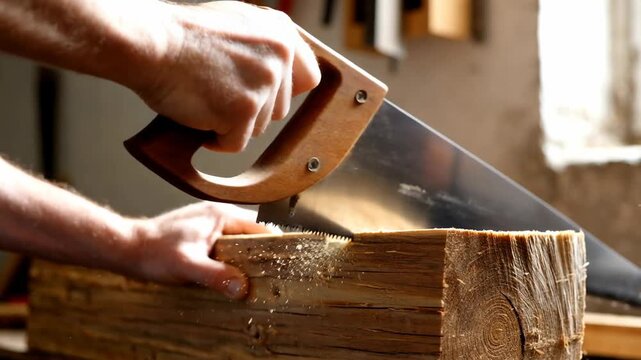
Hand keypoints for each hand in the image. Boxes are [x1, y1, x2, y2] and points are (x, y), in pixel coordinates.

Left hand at [129, 202, 269, 298]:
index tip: (285, 261)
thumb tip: (242, 287)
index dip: (274, 244)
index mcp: (220, 215)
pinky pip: (225, 245)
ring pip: (238, 240)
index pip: (259, 227)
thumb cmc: (153, 251)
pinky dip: (232, 258)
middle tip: (271, 274)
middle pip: (251, 234)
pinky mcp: (200, 235)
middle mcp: (217, 215)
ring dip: (245, 257)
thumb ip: (216, 275)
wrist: (126, 247)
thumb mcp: (187, 266)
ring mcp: (208, 224)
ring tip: (254, 277)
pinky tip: (230, 274)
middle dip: (261, 253)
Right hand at [134, 1, 320, 151]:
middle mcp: (279, 57)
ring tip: (206, 99)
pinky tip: (200, 117)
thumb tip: (281, 75)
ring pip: (258, 128)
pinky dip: (216, 139)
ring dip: (232, 124)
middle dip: (251, 110)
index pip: (308, 78)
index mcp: (281, 34)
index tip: (264, 97)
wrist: (150, 42)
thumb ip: (264, 47)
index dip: (284, 92)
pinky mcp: (244, 111)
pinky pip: (236, 143)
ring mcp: (263, 84)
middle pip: (278, 109)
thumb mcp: (237, 25)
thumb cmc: (180, 35)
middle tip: (219, 94)